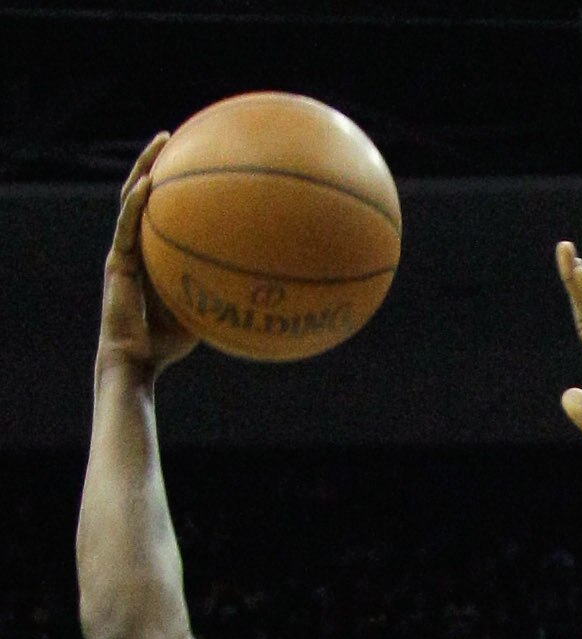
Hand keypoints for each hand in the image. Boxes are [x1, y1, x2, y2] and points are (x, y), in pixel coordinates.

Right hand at [97, 136, 198, 379]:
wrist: (137, 358)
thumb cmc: (169, 342)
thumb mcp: (203, 310)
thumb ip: (221, 292)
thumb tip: (262, 286)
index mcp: (153, 252)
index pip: (161, 210)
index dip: (171, 184)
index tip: (191, 158)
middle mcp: (137, 244)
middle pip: (143, 193)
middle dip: (155, 162)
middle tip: (172, 136)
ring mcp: (124, 250)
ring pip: (131, 199)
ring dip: (144, 168)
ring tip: (161, 143)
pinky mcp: (117, 261)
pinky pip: (126, 226)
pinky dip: (136, 204)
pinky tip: (148, 185)